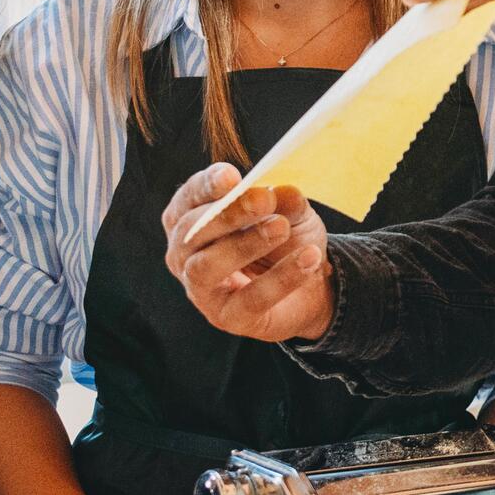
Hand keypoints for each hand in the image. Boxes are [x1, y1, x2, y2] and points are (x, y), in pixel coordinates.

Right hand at [163, 167, 334, 341]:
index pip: (188, 198)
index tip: (231, 177)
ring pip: (207, 266)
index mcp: (190, 218)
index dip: (206, 186)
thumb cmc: (285, 240)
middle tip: (264, 199)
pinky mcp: (226, 317)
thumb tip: (283, 192)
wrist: (310, 286)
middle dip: (228, 213)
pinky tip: (308, 258)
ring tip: (281, 228)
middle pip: (192, 231)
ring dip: (245, 244)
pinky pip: (249, 299)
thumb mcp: (290, 211)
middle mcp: (184, 254)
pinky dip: (281, 278)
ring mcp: (200, 289)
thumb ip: (284, 200)